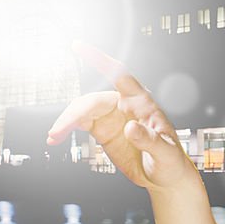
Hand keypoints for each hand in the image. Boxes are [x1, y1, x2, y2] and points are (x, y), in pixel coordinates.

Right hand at [46, 44, 195, 190]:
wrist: (164, 177)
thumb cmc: (171, 162)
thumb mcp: (166, 153)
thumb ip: (150, 140)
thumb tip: (130, 127)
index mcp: (142, 103)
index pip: (119, 75)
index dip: (99, 60)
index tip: (78, 46)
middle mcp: (124, 105)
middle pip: (92, 100)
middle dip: (73, 113)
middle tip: (58, 131)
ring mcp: (111, 116)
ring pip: (82, 110)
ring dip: (66, 122)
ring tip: (53, 137)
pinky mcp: (103, 129)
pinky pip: (80, 122)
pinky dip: (66, 128)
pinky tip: (55, 139)